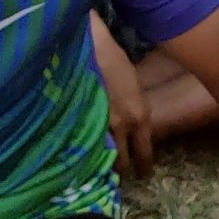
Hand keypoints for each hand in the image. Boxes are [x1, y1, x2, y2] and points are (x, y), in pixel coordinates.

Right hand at [90, 13, 153, 181]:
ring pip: (98, 159)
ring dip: (98, 164)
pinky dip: (79, 153)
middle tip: (115, 173)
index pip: (144, 153)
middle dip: (120, 169)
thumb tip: (131, 123)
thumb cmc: (113, 57)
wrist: (87, 43)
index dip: (143, 167)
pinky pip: (78, 147)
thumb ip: (134, 108)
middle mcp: (120, 127)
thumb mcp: (133, 84)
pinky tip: (73, 157)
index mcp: (139, 116)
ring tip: (94, 169)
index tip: (143, 175)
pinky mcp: (74, 122)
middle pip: (121, 163)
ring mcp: (95, 126)